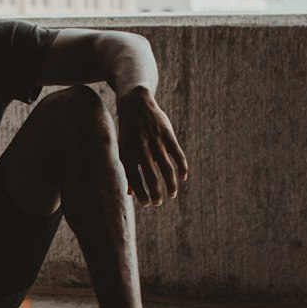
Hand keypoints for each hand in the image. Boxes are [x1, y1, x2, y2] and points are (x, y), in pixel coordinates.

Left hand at [117, 87, 188, 206]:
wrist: (136, 103)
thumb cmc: (128, 131)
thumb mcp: (123, 148)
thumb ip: (127, 169)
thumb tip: (129, 192)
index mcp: (128, 152)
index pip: (135, 178)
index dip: (141, 193)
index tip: (146, 203)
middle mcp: (141, 148)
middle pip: (151, 176)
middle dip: (156, 192)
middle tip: (159, 202)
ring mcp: (156, 141)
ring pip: (166, 168)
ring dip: (170, 183)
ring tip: (172, 194)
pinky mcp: (167, 134)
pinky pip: (177, 154)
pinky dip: (182, 167)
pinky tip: (183, 177)